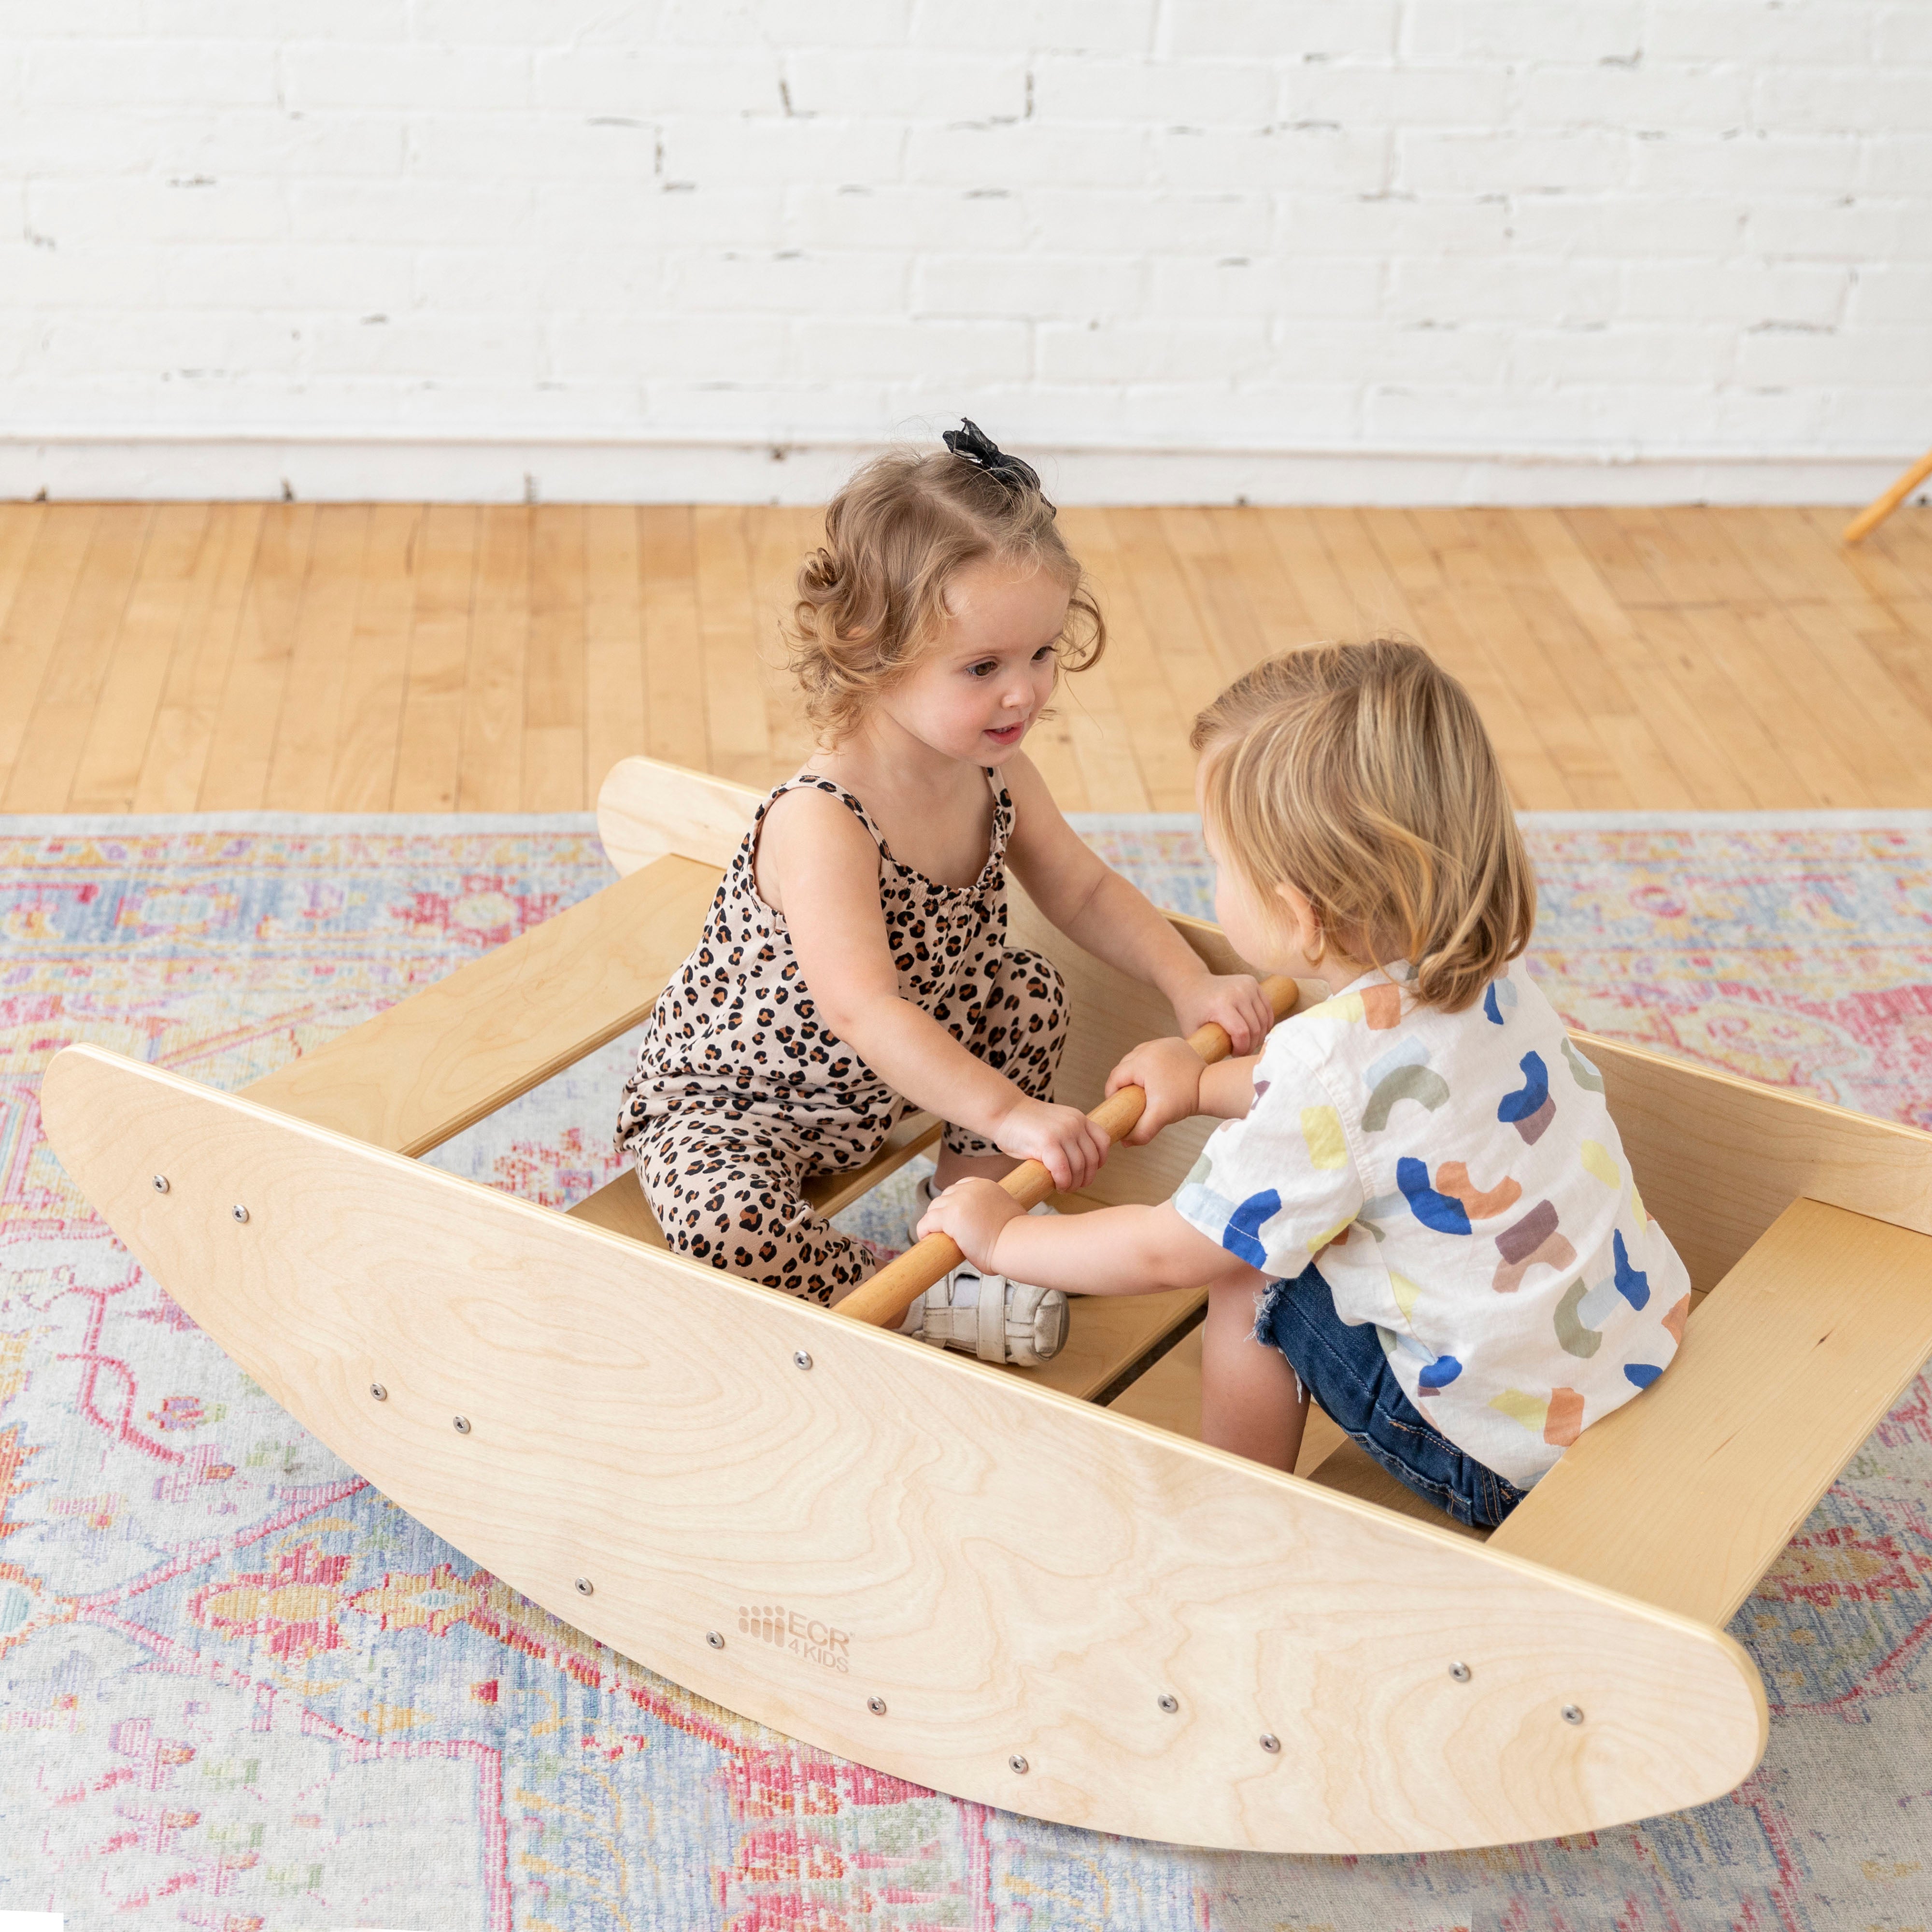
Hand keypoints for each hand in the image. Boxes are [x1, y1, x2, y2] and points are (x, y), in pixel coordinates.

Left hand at [917, 1177, 1024, 1271]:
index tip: (955, 1218)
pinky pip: (927, 1222)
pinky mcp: (949, 1216)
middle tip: (946, 1231)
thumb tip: (980, 1225)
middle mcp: (970, 1188)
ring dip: (935, 1222)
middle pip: (945, 1196)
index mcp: (985, 1185)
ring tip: (939, 1237)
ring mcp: (959, 1201)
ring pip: (934, 1208)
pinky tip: (927, 1239)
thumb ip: (989, 1211)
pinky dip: (924, 1230)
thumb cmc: (1015, 1238)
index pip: (960, 1187)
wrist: (1017, 1244)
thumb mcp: (1003, 1213)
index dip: (955, 1203)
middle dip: (943, 1212)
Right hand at [989, 1096, 1109, 1193]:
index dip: (1100, 1161)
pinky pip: (1063, 1169)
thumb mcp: (1055, 1126)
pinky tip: (1057, 1185)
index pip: (1103, 1141)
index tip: (1088, 1171)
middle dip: (1086, 1178)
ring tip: (1063, 1187)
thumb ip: (1069, 1140)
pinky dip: (1063, 1182)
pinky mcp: (1048, 1142)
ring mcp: (1062, 1132)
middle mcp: (1074, 1123)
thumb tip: (1079, 1168)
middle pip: (1092, 1159)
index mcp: (1078, 1118)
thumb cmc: (1023, 1124)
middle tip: (1073, 1187)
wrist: (1002, 1111)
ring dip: (1073, 1183)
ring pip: (1079, 1167)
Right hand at [1104, 1037, 1206, 1145]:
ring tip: (1143, 1087)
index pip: (1115, 1077)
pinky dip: (1151, 1062)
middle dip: (1124, 1082)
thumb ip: (1141, 1131)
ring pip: (1138, 1056)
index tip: (1119, 1105)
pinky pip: (1153, 1051)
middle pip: (1124, 1065)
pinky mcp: (1172, 1042)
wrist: (1211, 1087)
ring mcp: (1161, 1043)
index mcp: (1141, 1062)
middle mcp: (1149, 1048)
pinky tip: (1156, 1075)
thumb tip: (1126, 1143)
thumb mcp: (1160, 1116)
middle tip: (1131, 1098)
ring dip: (1136, 1070)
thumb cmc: (1185, 1100)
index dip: (1112, 1092)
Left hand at [1171, 971, 1274, 1054]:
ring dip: (1258, 1035)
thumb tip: (1216, 1075)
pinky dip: (1264, 1022)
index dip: (1242, 1048)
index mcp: (1220, 1004)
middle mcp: (1236, 992)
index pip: (1242, 1032)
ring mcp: (1246, 985)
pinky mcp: (1252, 983)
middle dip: (1250, 1044)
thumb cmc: (1190, 1011)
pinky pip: (1267, 1008)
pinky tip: (1254, 1030)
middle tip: (1241, 1051)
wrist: (1192, 983)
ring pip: (1264, 1019)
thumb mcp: (1192, 1032)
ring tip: (1246, 1041)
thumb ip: (1205, 1050)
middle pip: (1255, 1027)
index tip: (1234, 1054)